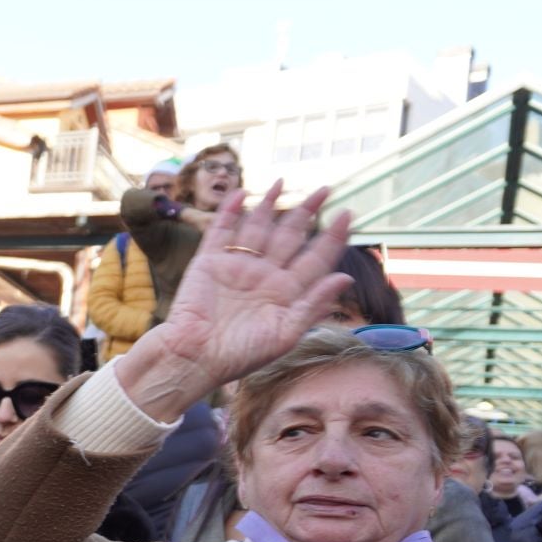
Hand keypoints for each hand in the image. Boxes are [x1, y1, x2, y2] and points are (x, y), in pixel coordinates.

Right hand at [114, 183, 350, 421]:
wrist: (194, 358)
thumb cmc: (239, 355)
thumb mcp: (285, 335)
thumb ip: (313, 304)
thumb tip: (344, 278)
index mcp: (286, 293)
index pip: (315, 258)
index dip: (332, 238)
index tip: (347, 215)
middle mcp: (264, 275)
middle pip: (290, 236)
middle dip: (306, 212)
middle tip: (325, 190)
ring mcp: (236, 266)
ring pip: (258, 228)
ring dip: (270, 205)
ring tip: (283, 183)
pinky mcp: (208, 262)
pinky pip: (221, 231)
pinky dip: (230, 212)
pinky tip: (243, 194)